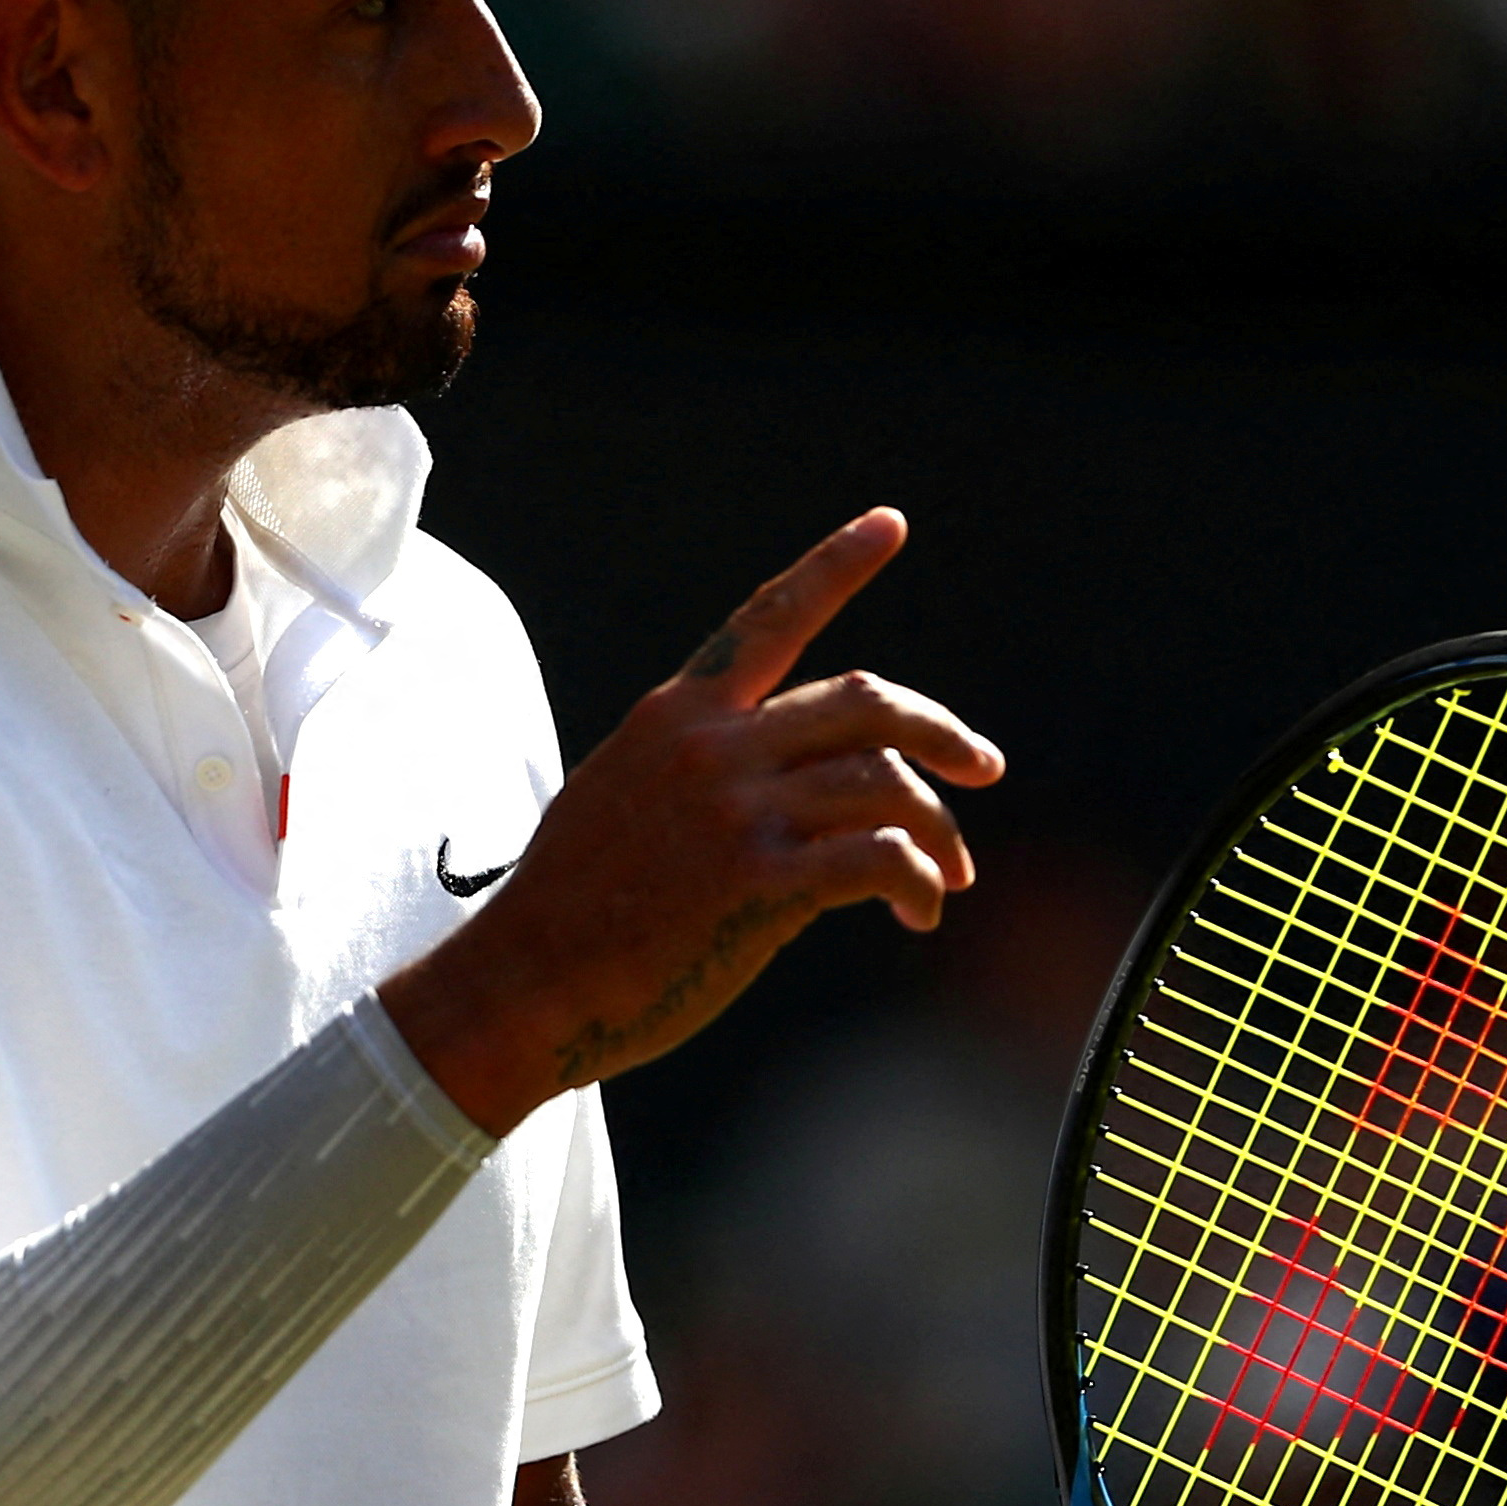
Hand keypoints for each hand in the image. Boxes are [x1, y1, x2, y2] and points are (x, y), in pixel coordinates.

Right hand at [382, 510, 1002, 1133]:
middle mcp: (711, 746)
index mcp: (677, 714)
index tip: (890, 524)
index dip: (836, 566)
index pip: (769, 618)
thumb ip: (703, 768)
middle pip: (867, 703)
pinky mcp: (755, 884)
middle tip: (983, 768)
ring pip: (887, 785)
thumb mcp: (623, 795)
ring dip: (938, 833)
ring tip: (946, 878)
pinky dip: (918, 881)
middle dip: (942, 732)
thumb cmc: (572, 905)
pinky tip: (919, 911)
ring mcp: (735, 812)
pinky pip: (878, 859)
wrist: (524, 981)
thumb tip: (785, 784)